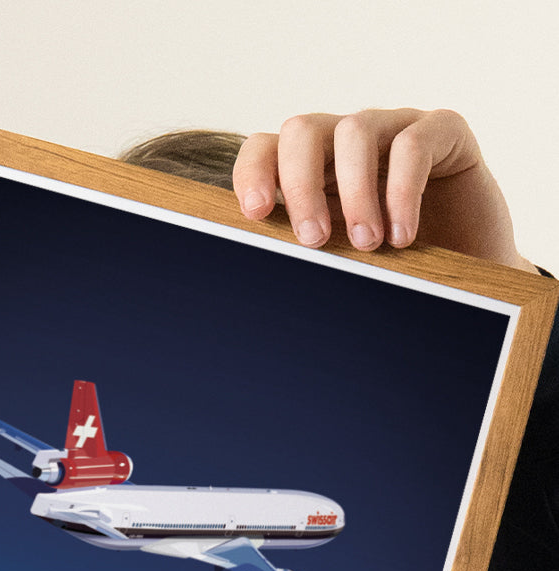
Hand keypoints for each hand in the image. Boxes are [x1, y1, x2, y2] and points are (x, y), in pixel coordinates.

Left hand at [232, 108, 535, 270]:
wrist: (472, 280)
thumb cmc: (398, 274)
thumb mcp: (341, 266)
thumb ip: (307, 258)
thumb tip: (259, 285)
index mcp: (313, 169)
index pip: (266, 148)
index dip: (253, 173)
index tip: (255, 214)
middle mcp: (347, 142)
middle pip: (302, 131)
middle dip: (300, 185)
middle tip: (313, 240)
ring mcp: (394, 130)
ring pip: (355, 132)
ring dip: (355, 192)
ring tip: (367, 244)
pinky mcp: (444, 131)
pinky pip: (414, 143)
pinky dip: (403, 191)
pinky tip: (403, 236)